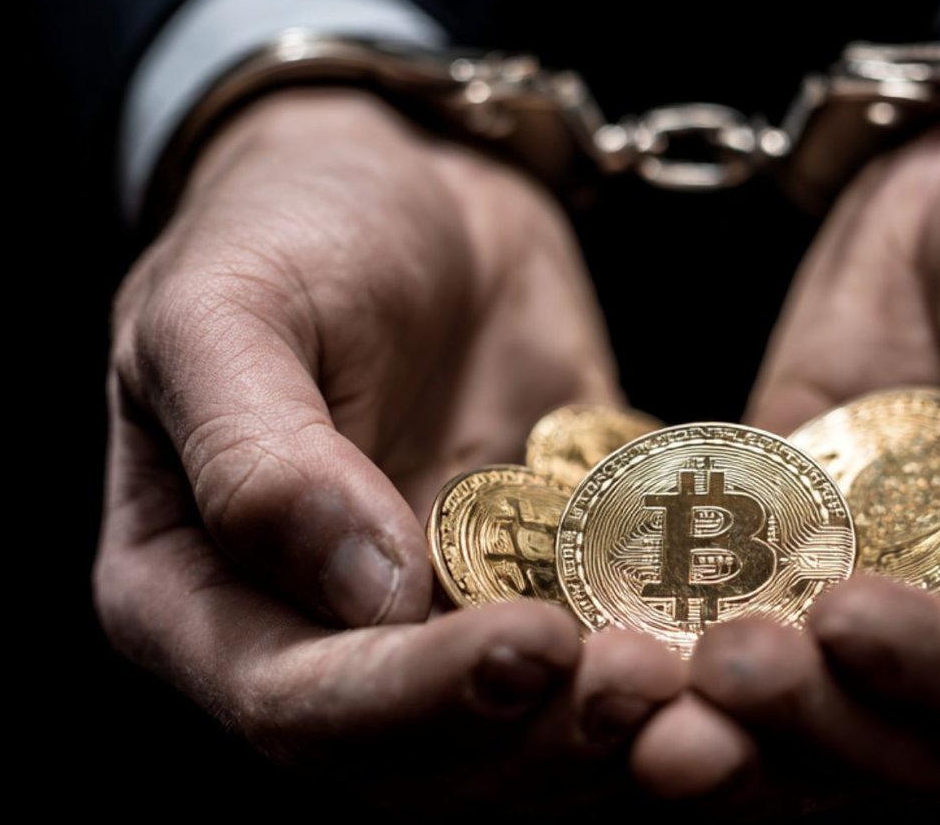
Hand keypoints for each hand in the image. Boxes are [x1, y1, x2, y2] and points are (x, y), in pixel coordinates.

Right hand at [99, 88, 678, 808]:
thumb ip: (258, 458)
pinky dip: (671, 664)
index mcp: (199, 602)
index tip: (529, 646)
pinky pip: (605, 656)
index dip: (415, 700)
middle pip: (425, 763)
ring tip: (706, 676)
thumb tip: (368, 597)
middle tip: (646, 681)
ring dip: (615, 728)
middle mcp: (319, 644)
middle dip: (539, 738)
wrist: (406, 176)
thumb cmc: (283, 225)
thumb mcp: (223, 309)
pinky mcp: (544, 591)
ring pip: (527, 739)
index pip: (297, 707)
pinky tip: (739, 639)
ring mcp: (439, 628)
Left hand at [631, 23, 939, 803]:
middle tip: (717, 674)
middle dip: (812, 727)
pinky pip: (729, 641)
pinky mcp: (792, 569)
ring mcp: (894, 612)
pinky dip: (670, 667)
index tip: (847, 616)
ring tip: (634, 699)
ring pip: (811, 728)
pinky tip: (599, 653)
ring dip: (727, 734)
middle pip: (910, 746)